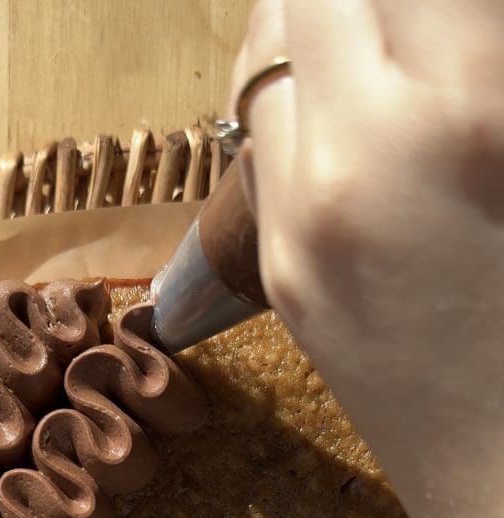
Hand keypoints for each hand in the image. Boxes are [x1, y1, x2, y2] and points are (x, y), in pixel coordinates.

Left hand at [231, 0, 503, 517]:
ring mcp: (297, 220)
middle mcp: (353, 153)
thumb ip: (482, 69)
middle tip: (419, 20)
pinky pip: (259, 127)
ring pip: (268, 40)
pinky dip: (298, 86)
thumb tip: (456, 35)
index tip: (446, 13)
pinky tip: (356, 107)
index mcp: (461, 113)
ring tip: (384, 36)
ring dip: (320, 16)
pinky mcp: (276, 269)